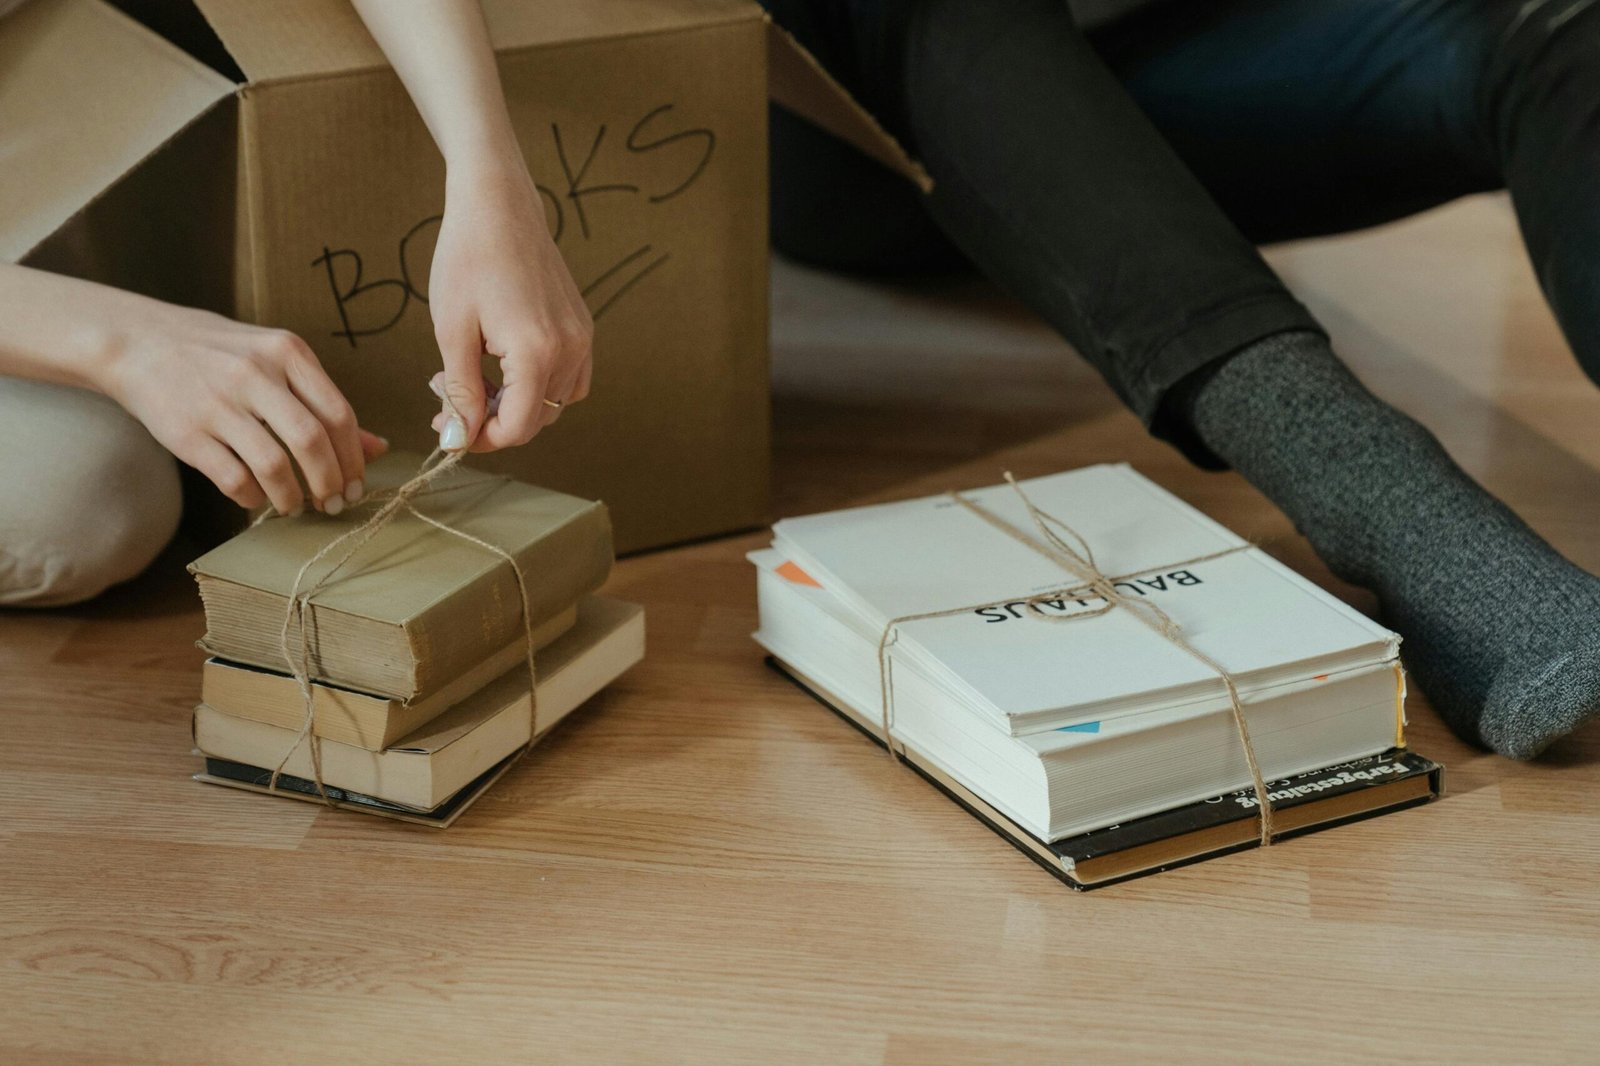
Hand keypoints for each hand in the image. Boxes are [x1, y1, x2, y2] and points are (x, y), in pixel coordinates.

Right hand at [96, 297, 386, 513]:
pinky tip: (256, 498)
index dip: (353, 459)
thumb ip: (323, 402)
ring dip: (292, 497)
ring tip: (295, 506)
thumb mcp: (276, 362)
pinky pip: (233, 478)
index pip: (338, 415)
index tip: (356, 485)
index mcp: (287, 353)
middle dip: (331, 483)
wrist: (137, 341)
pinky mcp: (187, 432)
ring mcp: (218, 402)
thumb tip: (377, 448)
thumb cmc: (220, 354)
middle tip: (334, 504)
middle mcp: (255, 373)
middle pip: (312, 442)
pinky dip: (252, 497)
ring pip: (274, 466)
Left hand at [426, 163, 592, 451]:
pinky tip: (506, 368)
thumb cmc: (468, 258)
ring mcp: (581, 339)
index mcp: (537, 352)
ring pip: (552, 404)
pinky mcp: (582, 328)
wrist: (499, 205)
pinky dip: (539, 388)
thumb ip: (460, 392)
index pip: (517, 428)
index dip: (480, 439)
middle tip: (446, 397)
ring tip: (472, 377)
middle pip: (536, 420)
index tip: (447, 428)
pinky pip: (569, 381)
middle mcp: (570, 350)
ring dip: (513, 406)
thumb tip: (458, 440)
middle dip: (491, 422)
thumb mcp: (452, 331)